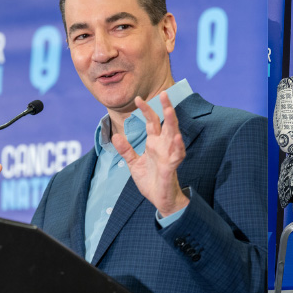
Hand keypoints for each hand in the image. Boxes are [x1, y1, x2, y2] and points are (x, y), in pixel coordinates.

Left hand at [113, 93, 188, 216]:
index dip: (146, 110)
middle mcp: (163, 146)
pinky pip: (176, 155)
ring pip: (173, 135)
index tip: (138, 98)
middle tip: (164, 93)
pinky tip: (175, 138)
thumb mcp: (134, 163)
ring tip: (170, 111)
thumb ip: (126, 150)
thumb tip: (115, 136)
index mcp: (155, 143)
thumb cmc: (151, 180)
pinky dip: (176, 147)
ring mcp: (169, 155)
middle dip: (166, 109)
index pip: (152, 122)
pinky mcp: (171, 167)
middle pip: (167, 123)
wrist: (160, 199)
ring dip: (173, 123)